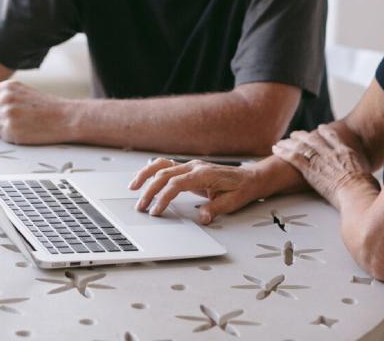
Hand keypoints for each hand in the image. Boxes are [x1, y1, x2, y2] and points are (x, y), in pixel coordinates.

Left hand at [0, 81, 75, 144]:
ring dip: (5, 129)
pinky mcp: (10, 130)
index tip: (4, 110)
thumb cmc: (45, 106)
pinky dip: (12, 137)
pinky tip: (26, 131)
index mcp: (6, 87)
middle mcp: (4, 98)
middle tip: (20, 118)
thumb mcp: (21, 91)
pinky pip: (2, 137)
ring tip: (24, 123)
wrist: (65, 118)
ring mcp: (6, 114)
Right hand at [128, 158, 258, 224]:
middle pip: (164, 174)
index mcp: (203, 174)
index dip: (163, 197)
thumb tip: (203, 218)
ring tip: (132, 187)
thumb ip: (215, 209)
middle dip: (149, 190)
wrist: (250, 178)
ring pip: (162, 165)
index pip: (176, 184)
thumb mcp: (232, 203)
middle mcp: (194, 166)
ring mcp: (190, 165)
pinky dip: (152, 171)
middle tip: (140, 206)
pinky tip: (144, 179)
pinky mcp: (188, 168)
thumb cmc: (241, 189)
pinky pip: (166, 166)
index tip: (156, 210)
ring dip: (145, 175)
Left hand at [272, 124, 376, 208]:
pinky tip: (277, 149)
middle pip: (314, 139)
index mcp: (347, 153)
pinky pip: (293, 157)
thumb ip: (365, 178)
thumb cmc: (367, 192)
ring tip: (282, 141)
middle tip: (296, 134)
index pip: (333, 137)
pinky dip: (284, 151)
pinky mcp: (310, 170)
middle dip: (303, 136)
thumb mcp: (370, 180)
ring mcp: (320, 160)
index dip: (325, 131)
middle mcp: (332, 153)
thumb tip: (369, 186)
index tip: (320, 129)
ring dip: (290, 142)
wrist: (359, 195)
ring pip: (301, 146)